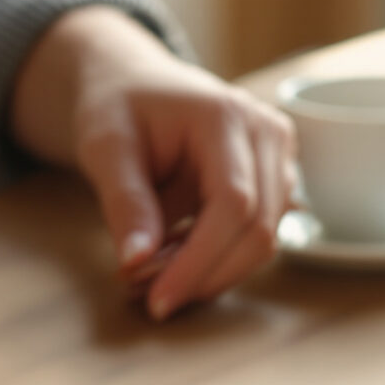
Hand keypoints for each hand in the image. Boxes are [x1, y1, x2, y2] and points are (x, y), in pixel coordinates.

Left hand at [11, 6, 295, 319]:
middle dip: (203, 275)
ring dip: (209, 271)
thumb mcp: (105, 147)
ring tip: (153, 273)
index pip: (233, 204)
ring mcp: (279, 156)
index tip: (158, 302)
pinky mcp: (275, 179)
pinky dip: (216, 258)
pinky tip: (175, 255)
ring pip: (262, 241)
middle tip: (148, 297)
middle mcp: (267, 132)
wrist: (134, 83)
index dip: (199, 262)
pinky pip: (256, 236)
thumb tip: (137, 264)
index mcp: (226, 115)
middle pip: (258, 230)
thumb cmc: (117, 106)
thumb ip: (124, 203)